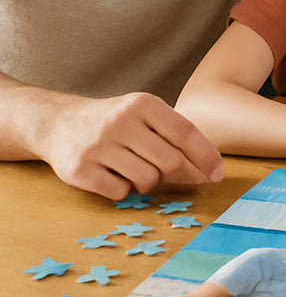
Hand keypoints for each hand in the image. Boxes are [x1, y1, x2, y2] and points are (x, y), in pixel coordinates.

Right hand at [33, 92, 222, 200]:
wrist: (58, 122)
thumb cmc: (116, 121)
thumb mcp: (144, 113)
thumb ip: (175, 134)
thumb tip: (210, 169)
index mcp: (143, 103)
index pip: (185, 133)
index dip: (206, 156)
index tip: (218, 174)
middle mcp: (120, 121)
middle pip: (171, 161)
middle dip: (182, 175)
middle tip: (182, 178)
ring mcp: (98, 146)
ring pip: (147, 179)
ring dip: (150, 182)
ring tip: (138, 170)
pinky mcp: (79, 170)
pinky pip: (120, 192)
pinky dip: (125, 190)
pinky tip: (115, 175)